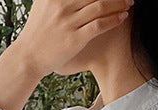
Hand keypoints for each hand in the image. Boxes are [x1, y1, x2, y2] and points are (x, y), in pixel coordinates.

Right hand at [16, 0, 134, 79]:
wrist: (29, 56)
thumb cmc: (38, 30)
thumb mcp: (43, 3)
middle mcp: (62, 4)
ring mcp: (69, 22)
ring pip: (100, 6)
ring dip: (118, 3)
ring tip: (129, 2)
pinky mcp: (75, 38)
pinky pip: (99, 25)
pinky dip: (114, 19)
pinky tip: (123, 16)